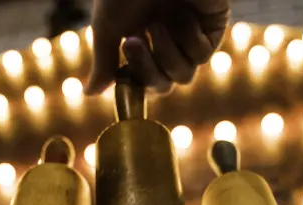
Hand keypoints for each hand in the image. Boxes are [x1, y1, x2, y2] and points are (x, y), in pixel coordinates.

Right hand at [87, 0, 230, 93]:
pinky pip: (202, 54)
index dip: (136, 83)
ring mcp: (192, 35)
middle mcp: (168, 40)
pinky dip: (189, 37)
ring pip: (184, 74)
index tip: (122, 75)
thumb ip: (104, 61)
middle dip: (148, 70)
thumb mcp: (108, 26)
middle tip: (131, 42)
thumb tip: (89, 93)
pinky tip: (185, 12)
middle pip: (165, 84)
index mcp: (144, 40)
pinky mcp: (213, 27)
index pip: (144, 81)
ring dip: (167, 52)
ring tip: (158, 22)